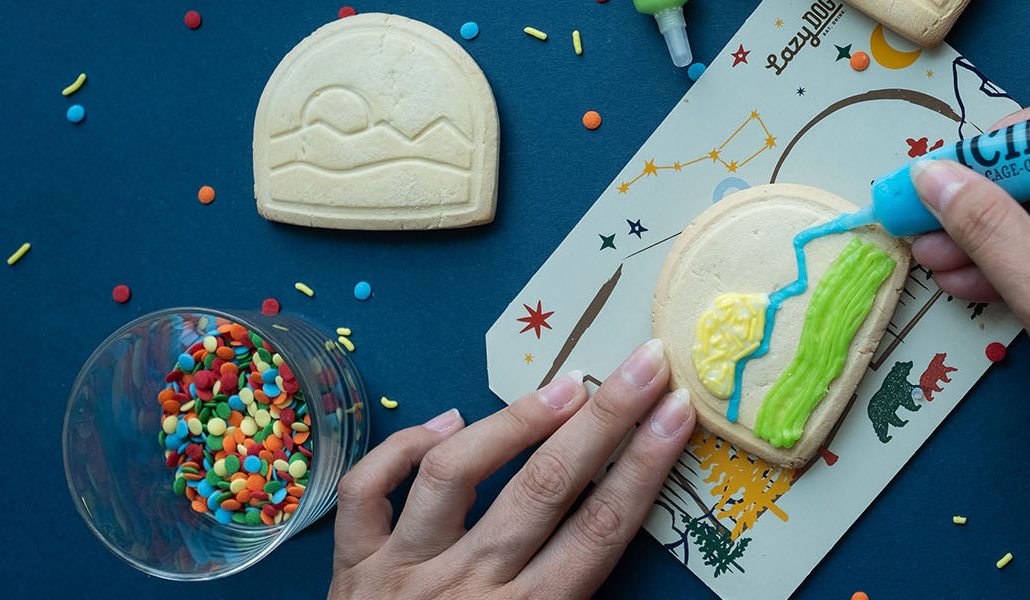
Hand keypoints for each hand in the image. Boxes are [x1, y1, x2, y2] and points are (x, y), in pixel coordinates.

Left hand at [328, 339, 693, 598]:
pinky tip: (443, 421)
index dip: (645, 466)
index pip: (601, 529)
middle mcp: (469, 588)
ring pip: (457, 474)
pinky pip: (367, 492)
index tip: (677, 411)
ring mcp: (404, 573)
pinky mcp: (352, 567)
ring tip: (563, 385)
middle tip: (644, 364)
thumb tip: (618, 544)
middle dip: (604, 420)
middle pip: (546, 488)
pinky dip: (399, 448)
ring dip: (514, 422)